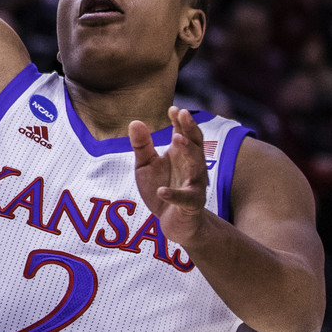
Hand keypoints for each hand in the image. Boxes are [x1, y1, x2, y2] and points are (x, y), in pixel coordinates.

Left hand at [130, 107, 208, 246]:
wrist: (174, 222)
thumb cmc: (161, 188)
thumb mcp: (146, 166)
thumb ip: (142, 146)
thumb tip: (134, 121)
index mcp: (181, 154)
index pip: (184, 132)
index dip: (180, 120)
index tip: (173, 109)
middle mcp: (192, 166)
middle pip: (195, 143)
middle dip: (190, 128)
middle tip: (183, 113)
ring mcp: (195, 184)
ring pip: (197, 166)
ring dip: (188, 152)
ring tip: (176, 140)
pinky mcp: (192, 204)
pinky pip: (185, 198)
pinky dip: (174, 195)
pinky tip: (162, 191)